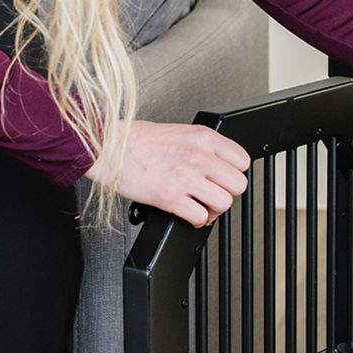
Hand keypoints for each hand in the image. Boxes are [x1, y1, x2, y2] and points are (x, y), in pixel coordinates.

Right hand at [84, 120, 250, 227]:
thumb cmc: (136, 139)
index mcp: (203, 137)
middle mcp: (199, 156)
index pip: (242, 161)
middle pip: (238, 184)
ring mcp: (186, 177)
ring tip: (202, 207)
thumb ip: (201, 146)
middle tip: (213, 194)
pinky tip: (188, 215)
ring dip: (213, 209)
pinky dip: (196, 221)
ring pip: (224, 203)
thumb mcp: (179, 131)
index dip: (234, 173)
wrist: (109, 147)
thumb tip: (216, 164)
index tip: (224, 178)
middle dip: (227, 193)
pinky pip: (200, 217)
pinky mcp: (171, 197)